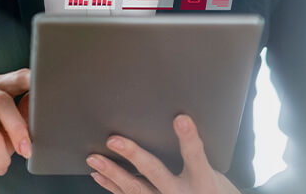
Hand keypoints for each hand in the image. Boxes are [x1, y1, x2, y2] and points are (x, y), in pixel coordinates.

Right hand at [0, 68, 33, 192]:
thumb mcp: (7, 134)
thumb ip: (22, 119)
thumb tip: (37, 106)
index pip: (14, 79)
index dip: (30, 81)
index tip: (44, 87)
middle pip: (1, 101)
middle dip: (18, 130)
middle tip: (26, 151)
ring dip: (0, 158)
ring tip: (0, 165)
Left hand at [85, 114, 241, 193]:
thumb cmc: (209, 189)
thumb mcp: (210, 171)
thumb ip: (193, 153)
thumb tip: (178, 120)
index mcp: (203, 180)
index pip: (195, 156)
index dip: (189, 138)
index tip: (181, 118)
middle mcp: (182, 193)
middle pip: (156, 173)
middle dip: (134, 156)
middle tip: (114, 140)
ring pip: (136, 188)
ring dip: (112, 172)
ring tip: (95, 158)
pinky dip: (111, 186)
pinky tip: (98, 175)